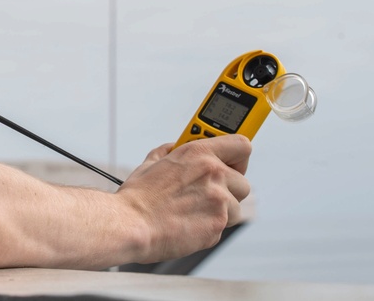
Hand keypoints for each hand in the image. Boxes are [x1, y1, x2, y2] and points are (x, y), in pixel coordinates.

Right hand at [116, 135, 251, 263]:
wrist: (131, 223)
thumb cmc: (138, 196)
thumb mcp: (152, 162)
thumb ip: (169, 152)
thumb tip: (174, 148)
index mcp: (199, 153)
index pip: (242, 146)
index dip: (237, 157)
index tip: (233, 162)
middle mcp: (214, 174)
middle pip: (243, 182)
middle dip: (228, 190)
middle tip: (207, 194)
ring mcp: (219, 201)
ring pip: (235, 207)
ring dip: (219, 211)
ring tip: (193, 211)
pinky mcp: (218, 225)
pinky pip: (223, 225)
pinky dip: (209, 226)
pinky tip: (188, 223)